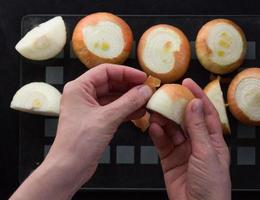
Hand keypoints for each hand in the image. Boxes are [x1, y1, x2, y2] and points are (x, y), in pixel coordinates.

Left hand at [10, 64, 152, 199]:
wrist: (69, 169)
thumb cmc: (81, 141)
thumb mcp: (108, 118)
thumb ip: (129, 102)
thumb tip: (146, 90)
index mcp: (79, 88)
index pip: (105, 71)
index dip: (126, 73)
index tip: (143, 78)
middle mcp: (83, 95)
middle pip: (111, 83)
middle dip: (130, 86)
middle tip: (148, 90)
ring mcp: (90, 109)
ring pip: (114, 98)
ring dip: (130, 99)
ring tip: (147, 101)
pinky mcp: (96, 121)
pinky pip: (114, 110)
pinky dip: (127, 111)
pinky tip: (140, 113)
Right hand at [149, 78, 230, 199]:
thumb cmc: (211, 186)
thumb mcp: (206, 153)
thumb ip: (198, 128)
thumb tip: (194, 104)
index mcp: (213, 140)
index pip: (205, 112)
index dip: (197, 95)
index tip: (187, 82)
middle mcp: (198, 143)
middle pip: (185, 118)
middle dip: (175, 107)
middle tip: (164, 96)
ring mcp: (182, 151)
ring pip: (171, 129)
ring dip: (164, 120)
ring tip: (155, 111)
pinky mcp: (169, 160)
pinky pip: (162, 143)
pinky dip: (157, 134)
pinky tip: (153, 127)